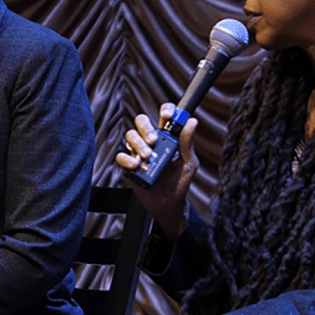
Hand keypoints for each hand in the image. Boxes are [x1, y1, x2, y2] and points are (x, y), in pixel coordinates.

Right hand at [115, 103, 198, 238]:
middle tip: (154, 140)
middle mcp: (152, 142)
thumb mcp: (189, 162)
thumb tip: (192, 122)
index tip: (167, 116)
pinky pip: (121, 156)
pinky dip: (127, 159)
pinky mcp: (130, 166)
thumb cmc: (180, 182)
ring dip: (138, 143)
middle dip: (146, 127)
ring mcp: (139, 153)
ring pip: (130, 136)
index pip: (164, 117)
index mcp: (167, 138)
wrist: (170, 203)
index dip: (165, 111)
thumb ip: (187, 143)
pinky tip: (137, 165)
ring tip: (148, 156)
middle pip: (141, 122)